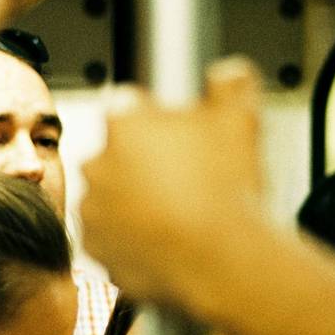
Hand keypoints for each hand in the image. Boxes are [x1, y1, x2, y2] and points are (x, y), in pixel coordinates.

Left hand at [81, 57, 263, 307]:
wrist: (223, 262)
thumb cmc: (228, 191)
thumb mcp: (241, 120)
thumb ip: (231, 84)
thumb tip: (228, 73)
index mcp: (125, 124)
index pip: (131, 109)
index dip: (157, 123)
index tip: (179, 140)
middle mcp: (98, 164)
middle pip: (119, 155)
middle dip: (144, 164)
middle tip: (184, 180)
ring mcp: (94, 210)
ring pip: (113, 198)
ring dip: (135, 202)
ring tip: (179, 215)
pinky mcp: (97, 251)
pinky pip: (113, 239)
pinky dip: (132, 240)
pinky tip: (166, 241)